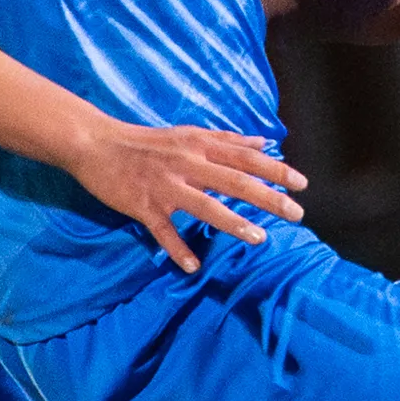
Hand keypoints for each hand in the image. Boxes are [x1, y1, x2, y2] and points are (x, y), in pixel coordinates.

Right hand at [66, 119, 307, 274]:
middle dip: (267, 197)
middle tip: (296, 213)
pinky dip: (178, 249)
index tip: (302, 183)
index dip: (275, 170)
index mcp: (200, 146)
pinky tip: (193, 266)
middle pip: (234, 181)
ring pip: (204, 206)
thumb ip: (227, 140)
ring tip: (258, 238)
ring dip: (232, 222)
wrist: (97, 144)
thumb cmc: (147, 141)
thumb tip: (264, 142)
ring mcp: (165, 186)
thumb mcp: (190, 134)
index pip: (245, 158)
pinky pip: (164, 231)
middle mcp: (187, 165)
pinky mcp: (143, 206)